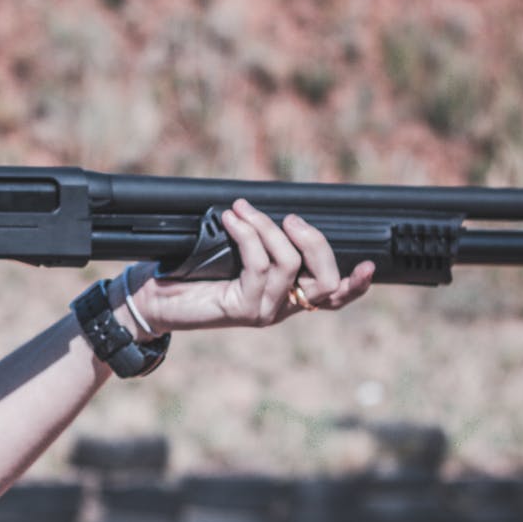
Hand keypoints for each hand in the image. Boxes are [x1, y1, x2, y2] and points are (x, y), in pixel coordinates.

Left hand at [126, 199, 372, 331]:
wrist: (153, 300)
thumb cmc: (190, 274)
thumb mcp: (232, 255)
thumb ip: (261, 242)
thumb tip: (273, 210)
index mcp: (288, 296)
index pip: (334, 298)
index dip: (356, 285)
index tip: (369, 266)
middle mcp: (281, 308)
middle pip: (325, 281)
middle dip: (314, 241)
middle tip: (290, 218)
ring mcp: (264, 311)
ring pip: (289, 264)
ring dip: (268, 228)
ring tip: (244, 210)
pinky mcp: (242, 309)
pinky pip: (257, 265)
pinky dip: (248, 234)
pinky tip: (232, 220)